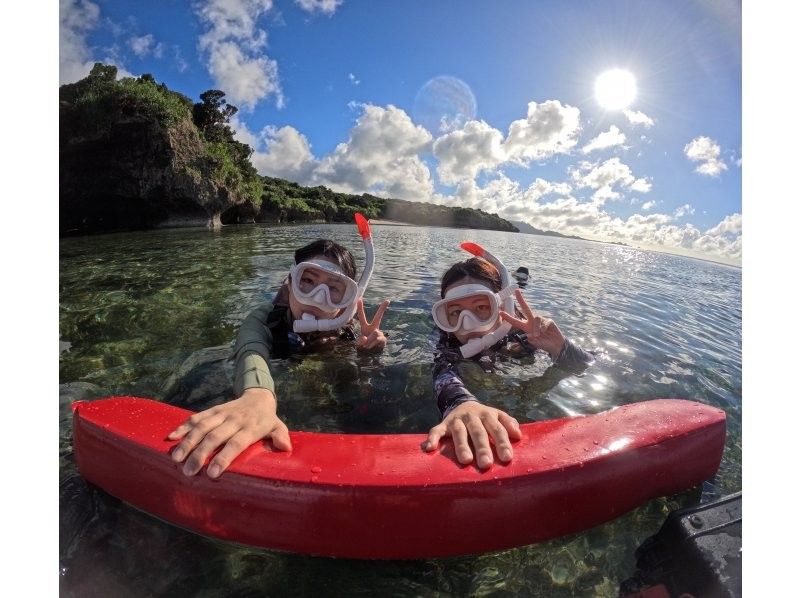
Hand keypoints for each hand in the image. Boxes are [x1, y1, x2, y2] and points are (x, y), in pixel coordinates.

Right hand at [167, 388, 290, 477]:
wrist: (258, 396)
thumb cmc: (267, 419)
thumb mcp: (278, 427)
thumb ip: (280, 436)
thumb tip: (285, 447)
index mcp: (250, 428)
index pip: (236, 443)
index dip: (224, 457)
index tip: (212, 473)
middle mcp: (234, 420)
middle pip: (215, 436)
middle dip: (200, 454)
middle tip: (188, 471)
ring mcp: (221, 413)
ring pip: (202, 426)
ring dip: (188, 441)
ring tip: (176, 458)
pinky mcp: (213, 410)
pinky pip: (196, 417)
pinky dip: (183, 426)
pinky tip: (171, 437)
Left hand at [355, 298, 389, 350]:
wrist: (370, 356)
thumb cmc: (363, 349)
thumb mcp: (359, 345)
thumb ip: (361, 341)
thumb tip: (366, 338)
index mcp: (365, 328)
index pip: (362, 317)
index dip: (360, 308)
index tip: (359, 298)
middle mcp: (373, 328)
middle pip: (378, 317)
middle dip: (382, 308)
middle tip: (387, 300)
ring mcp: (379, 333)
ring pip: (375, 333)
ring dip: (369, 341)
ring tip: (367, 346)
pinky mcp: (383, 339)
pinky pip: (378, 339)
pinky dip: (372, 344)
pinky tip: (371, 347)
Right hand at [422, 401, 521, 469]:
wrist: (463, 403)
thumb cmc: (485, 418)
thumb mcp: (497, 416)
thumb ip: (509, 423)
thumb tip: (518, 435)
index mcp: (488, 414)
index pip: (497, 429)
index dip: (502, 443)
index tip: (507, 458)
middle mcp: (473, 416)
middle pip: (478, 432)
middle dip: (483, 448)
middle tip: (486, 464)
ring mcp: (457, 420)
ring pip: (459, 432)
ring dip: (462, 446)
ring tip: (466, 460)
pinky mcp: (444, 424)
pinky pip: (436, 430)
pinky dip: (433, 438)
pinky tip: (430, 448)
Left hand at [501, 289, 565, 358]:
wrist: (556, 346)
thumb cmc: (544, 344)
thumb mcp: (535, 343)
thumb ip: (532, 340)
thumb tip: (529, 335)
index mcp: (526, 327)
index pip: (516, 321)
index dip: (508, 317)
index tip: (500, 312)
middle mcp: (532, 322)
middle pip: (526, 308)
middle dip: (521, 300)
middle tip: (516, 290)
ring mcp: (541, 320)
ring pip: (535, 318)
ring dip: (536, 328)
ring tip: (538, 335)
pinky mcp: (549, 321)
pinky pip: (544, 322)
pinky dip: (543, 328)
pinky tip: (544, 332)